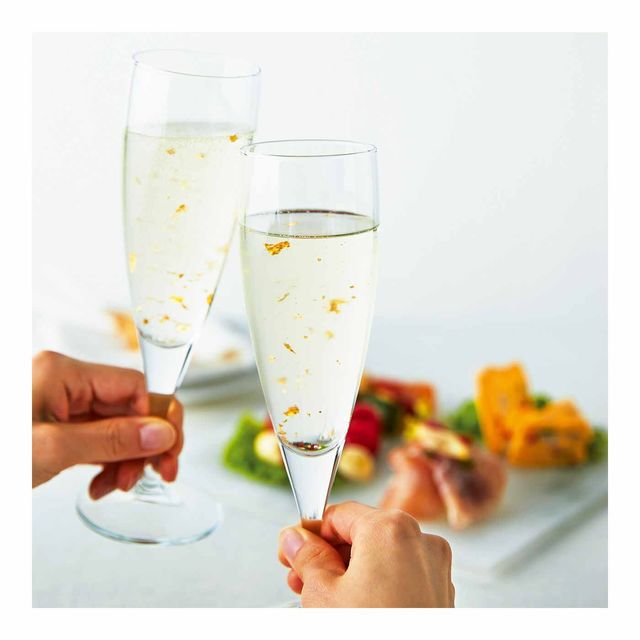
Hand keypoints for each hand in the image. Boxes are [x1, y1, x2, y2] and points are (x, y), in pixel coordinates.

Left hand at [32, 351, 183, 497]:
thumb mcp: (51, 448)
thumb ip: (111, 440)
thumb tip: (161, 433)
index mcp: (63, 373)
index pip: (134, 386)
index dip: (159, 417)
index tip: (170, 449)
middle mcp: (65, 384)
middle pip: (129, 409)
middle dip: (143, 445)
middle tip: (158, 471)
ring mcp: (59, 407)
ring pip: (115, 428)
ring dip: (125, 459)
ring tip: (118, 485)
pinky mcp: (54, 428)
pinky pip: (96, 441)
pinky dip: (105, 463)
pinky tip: (101, 483)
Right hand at [278, 501, 454, 606]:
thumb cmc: (372, 635)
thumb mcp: (323, 593)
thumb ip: (306, 557)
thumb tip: (295, 540)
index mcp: (391, 528)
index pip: (338, 514)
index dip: (310, 533)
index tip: (293, 549)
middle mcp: (419, 540)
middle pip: (360, 533)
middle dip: (328, 555)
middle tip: (300, 576)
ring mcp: (434, 568)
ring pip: (380, 556)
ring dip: (349, 571)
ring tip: (322, 597)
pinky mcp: (440, 593)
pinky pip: (400, 575)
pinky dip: (376, 584)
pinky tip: (353, 606)